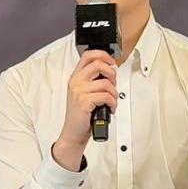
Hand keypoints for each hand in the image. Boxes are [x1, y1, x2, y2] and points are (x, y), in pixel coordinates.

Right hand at [52, 49, 117, 169]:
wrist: (73, 133)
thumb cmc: (81, 115)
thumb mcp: (84, 93)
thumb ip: (93, 81)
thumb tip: (110, 72)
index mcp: (76, 77)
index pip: (88, 55)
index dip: (103, 55)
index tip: (111, 62)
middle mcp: (76, 81)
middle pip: (99, 64)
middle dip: (112, 74)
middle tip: (112, 85)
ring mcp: (79, 91)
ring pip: (106, 83)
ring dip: (114, 93)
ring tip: (111, 101)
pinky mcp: (84, 101)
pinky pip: (106, 96)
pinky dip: (112, 103)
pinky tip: (109, 108)